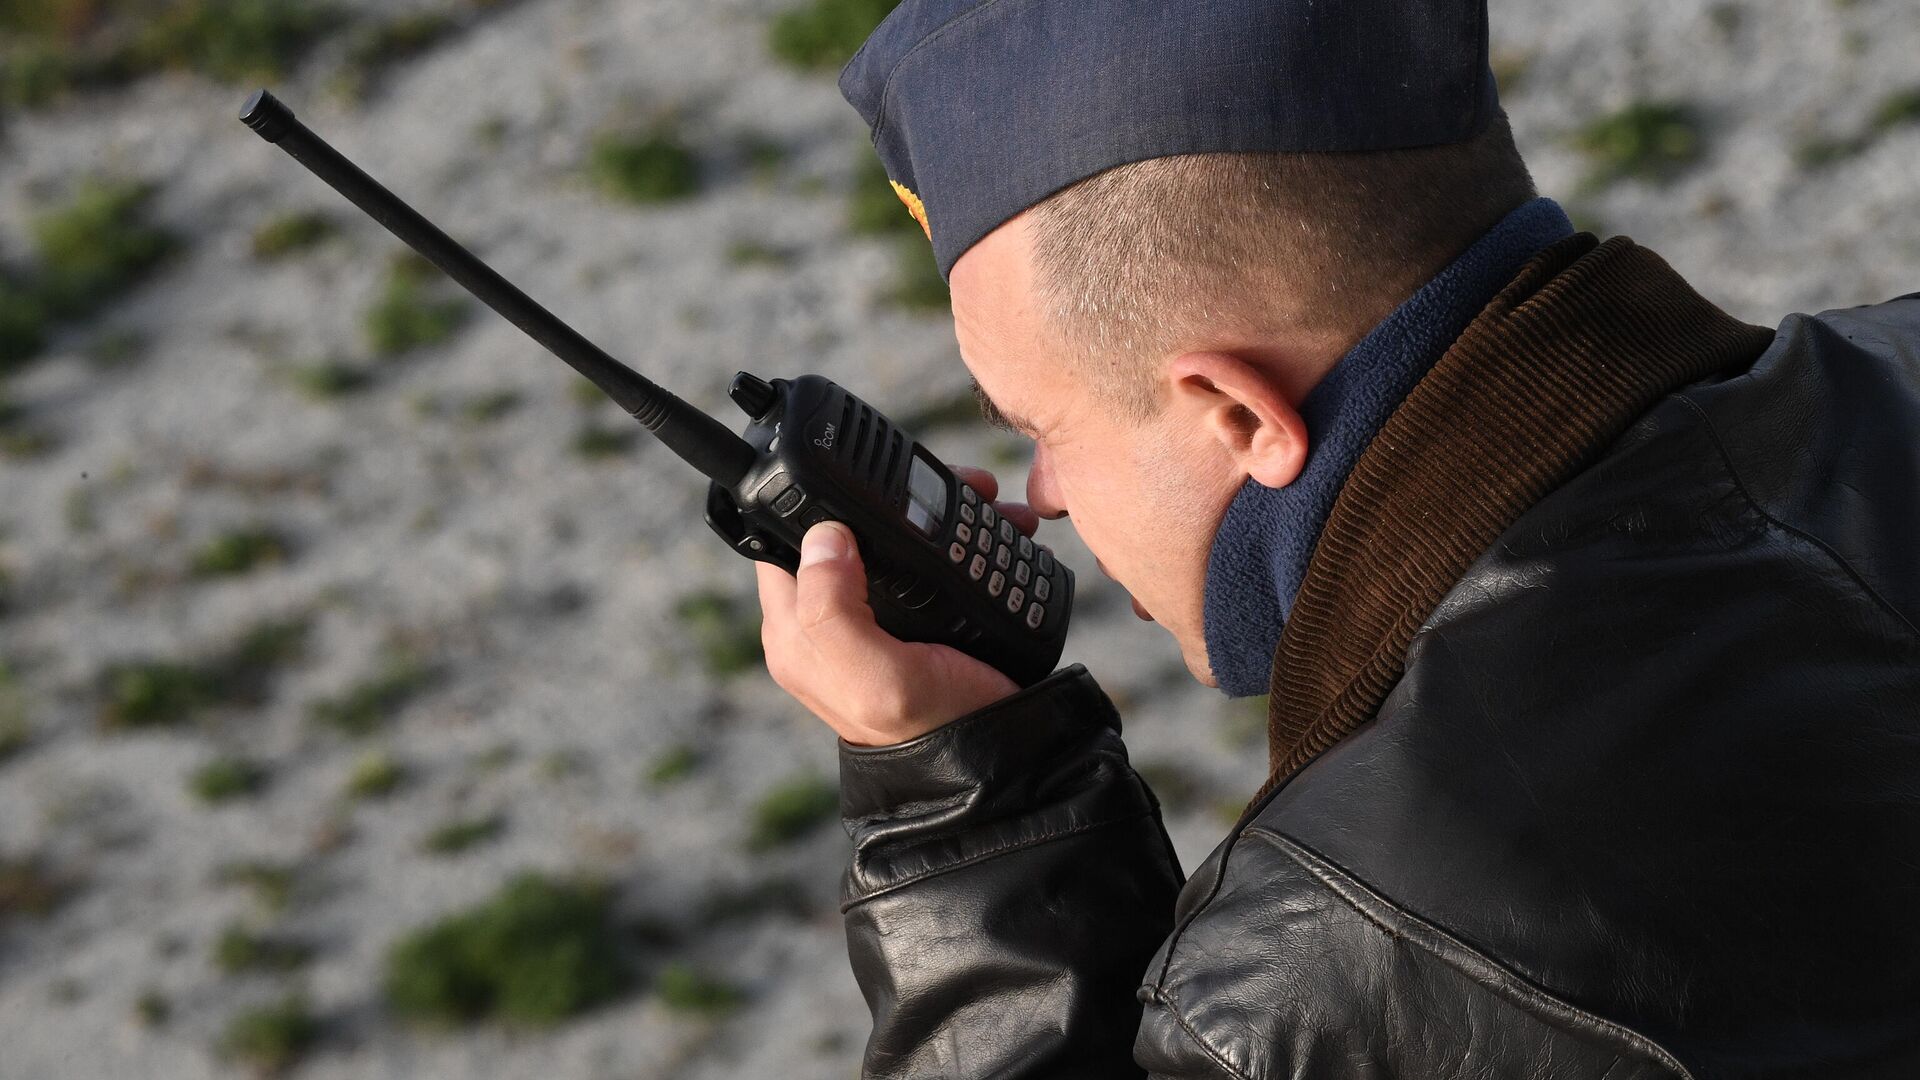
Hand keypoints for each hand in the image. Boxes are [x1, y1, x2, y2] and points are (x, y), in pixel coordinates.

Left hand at [755, 466, 1041, 746]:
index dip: (807, 504)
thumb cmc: (929, 728)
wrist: (993, 759)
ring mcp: (877, 614)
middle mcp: (829, 619)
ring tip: (984, 494)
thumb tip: (823, 534)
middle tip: (945, 479)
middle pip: (843, 528)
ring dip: (939, 508)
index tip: (858, 476)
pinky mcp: (920, 612)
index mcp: (797, 632)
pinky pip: (931, 553)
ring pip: (894, 534)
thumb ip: (833, 610)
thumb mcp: (873, 676)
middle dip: (890, 497)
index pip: (778, 543)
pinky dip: (962, 531)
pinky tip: (997, 521)